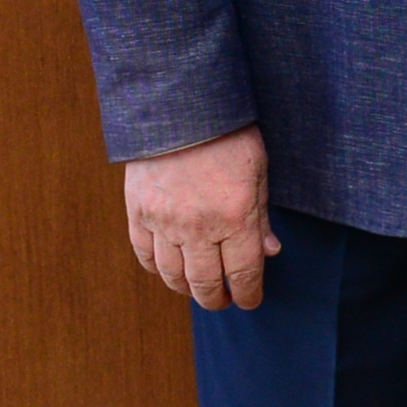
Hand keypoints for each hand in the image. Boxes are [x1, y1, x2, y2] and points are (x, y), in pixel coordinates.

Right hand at [125, 126, 277, 309]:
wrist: (179, 106)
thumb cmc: (227, 134)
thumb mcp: (257, 172)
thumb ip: (261, 216)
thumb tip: (269, 252)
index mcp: (235, 218)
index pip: (243, 274)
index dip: (249, 294)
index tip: (250, 300)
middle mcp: (198, 227)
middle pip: (206, 284)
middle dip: (217, 299)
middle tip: (223, 300)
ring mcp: (164, 221)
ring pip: (173, 275)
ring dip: (186, 288)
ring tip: (196, 288)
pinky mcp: (138, 211)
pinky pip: (145, 254)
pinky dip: (156, 268)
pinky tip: (168, 268)